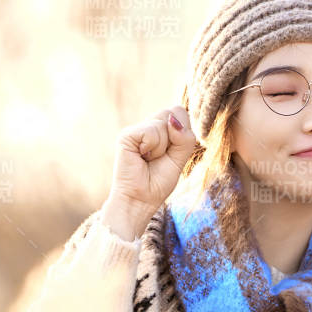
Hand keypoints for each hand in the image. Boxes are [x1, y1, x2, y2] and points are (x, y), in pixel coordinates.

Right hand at [100, 105, 199, 240]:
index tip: (171, 152)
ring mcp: (136, 129)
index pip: (180, 112)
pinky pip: (151, 132)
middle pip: (174, 111)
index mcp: (161, 129)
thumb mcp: (180, 159)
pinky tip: (141, 157)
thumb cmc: (158, 182)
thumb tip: (172, 120)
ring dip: (162, 146)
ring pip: (164, 121)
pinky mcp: (126, 135)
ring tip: (149, 158)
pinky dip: (152, 148)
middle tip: (159, 156)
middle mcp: (148, 125)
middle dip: (174, 138)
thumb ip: (184, 138)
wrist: (140, 200)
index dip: (182, 132)